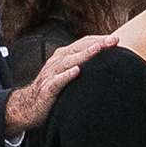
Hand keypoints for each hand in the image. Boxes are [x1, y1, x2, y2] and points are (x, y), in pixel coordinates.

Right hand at [4, 34, 118, 136]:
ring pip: (69, 61)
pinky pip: (57, 81)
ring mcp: (51, 74)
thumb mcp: (68, 75)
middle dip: (97, 43)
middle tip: (114, 40)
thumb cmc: (53, 91)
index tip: (117, 40)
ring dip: (84, 54)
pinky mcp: (47, 89)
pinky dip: (66, 75)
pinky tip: (77, 72)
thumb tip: (107, 66)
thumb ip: (83, 68)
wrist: (28, 106)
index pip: (83, 43)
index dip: (99, 40)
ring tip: (98, 49)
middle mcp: (58, 62)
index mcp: (64, 57)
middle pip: (79, 48)